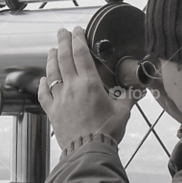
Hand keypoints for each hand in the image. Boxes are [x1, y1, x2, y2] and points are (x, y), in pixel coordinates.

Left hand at [38, 26, 139, 149]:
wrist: (89, 151)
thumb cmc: (106, 132)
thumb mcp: (123, 112)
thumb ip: (129, 96)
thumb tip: (139, 88)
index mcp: (90, 84)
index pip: (81, 54)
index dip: (78, 39)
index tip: (77, 31)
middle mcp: (72, 88)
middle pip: (64, 58)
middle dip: (62, 42)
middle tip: (62, 32)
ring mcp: (59, 99)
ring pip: (51, 72)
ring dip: (51, 58)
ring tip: (52, 50)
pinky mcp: (52, 111)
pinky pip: (43, 94)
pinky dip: (42, 84)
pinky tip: (43, 79)